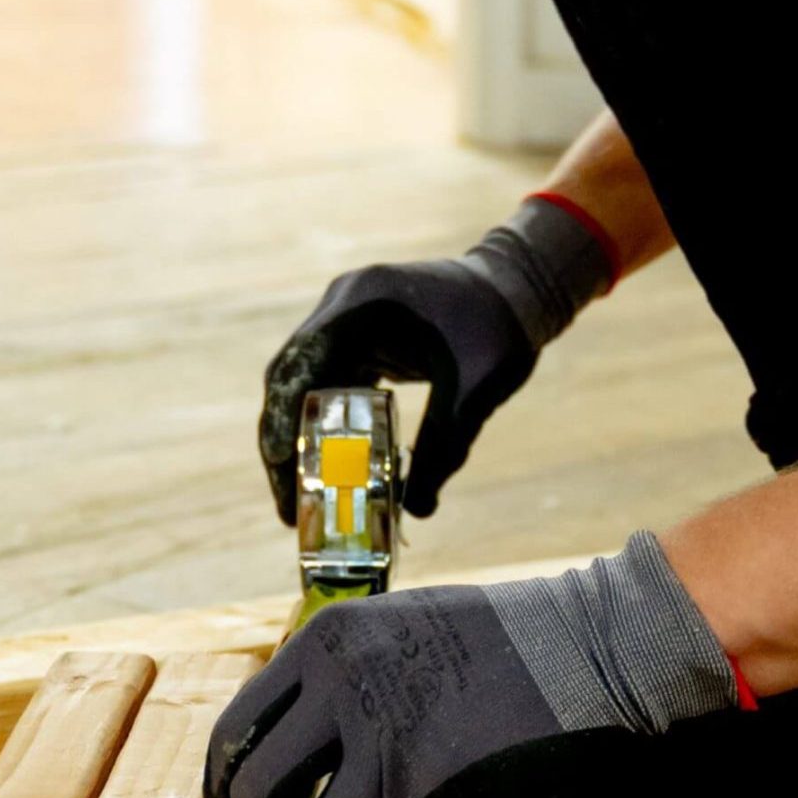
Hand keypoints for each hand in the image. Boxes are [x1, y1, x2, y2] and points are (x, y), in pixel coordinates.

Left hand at [204, 534, 741, 797]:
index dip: (226, 790)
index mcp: (325, 641)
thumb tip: (293, 737)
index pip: (234, 730)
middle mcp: (342, 687)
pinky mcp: (434, 792)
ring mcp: (387, 741)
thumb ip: (342, 667)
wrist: (589, 647)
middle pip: (258, 795)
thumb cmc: (503, 640)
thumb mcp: (400, 623)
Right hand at [257, 197, 612, 522]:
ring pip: (304, 380)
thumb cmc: (500, 328)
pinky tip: (330, 463)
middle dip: (284, 439)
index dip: (283, 415)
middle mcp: (343, 304)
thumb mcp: (476, 392)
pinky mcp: (358, 332)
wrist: (517, 287)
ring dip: (300, 433)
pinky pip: (328, 378)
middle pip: (291, 376)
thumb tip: (418, 511)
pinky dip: (326, 419)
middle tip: (286, 502)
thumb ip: (445, 448)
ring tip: (299, 495)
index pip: (302, 362)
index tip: (281, 465)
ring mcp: (347, 315)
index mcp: (363, 305)